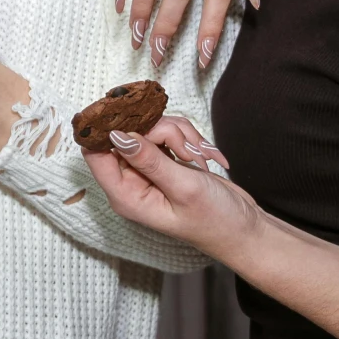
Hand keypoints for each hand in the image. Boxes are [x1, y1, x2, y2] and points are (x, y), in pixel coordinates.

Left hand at [82, 115, 257, 257]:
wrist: (244, 229)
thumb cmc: (214, 220)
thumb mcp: (183, 188)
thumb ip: (149, 160)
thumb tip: (116, 134)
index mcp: (125, 195)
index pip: (95, 154)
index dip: (105, 129)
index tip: (126, 110)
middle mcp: (131, 181)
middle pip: (128, 134)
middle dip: (160, 132)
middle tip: (187, 151)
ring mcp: (149, 170)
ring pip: (152, 129)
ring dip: (180, 136)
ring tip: (200, 159)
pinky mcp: (166, 162)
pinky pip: (168, 135)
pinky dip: (188, 139)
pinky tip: (205, 157)